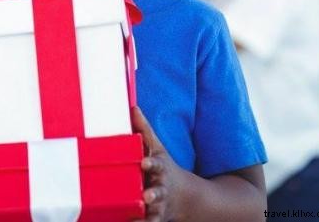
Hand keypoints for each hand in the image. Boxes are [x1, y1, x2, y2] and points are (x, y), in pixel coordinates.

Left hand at [131, 106, 183, 221]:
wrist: (186, 197)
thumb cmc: (164, 167)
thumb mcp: (157, 148)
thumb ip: (145, 130)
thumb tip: (133, 107)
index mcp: (159, 169)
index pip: (156, 165)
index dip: (150, 164)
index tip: (144, 163)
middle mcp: (161, 188)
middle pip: (158, 192)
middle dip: (153, 194)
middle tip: (147, 196)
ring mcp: (159, 206)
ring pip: (154, 212)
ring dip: (148, 214)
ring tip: (141, 215)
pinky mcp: (155, 218)